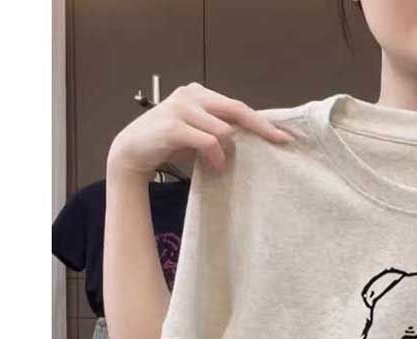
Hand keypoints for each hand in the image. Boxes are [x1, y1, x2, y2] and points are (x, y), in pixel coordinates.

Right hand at [107, 82, 297, 180]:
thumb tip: (252, 139)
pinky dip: (216, 157)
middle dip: (261, 128)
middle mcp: (191, 94)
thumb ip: (219, 128)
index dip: (262, 121)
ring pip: (224, 130)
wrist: (132, 151)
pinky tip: (215, 167)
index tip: (284, 135)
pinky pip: (209, 142)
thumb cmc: (169, 143)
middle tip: (280, 143)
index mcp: (199, 93)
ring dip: (227, 153)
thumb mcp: (198, 132)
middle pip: (237, 109)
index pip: (238, 105)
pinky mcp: (174, 126)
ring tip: (221, 166)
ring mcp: (181, 108)